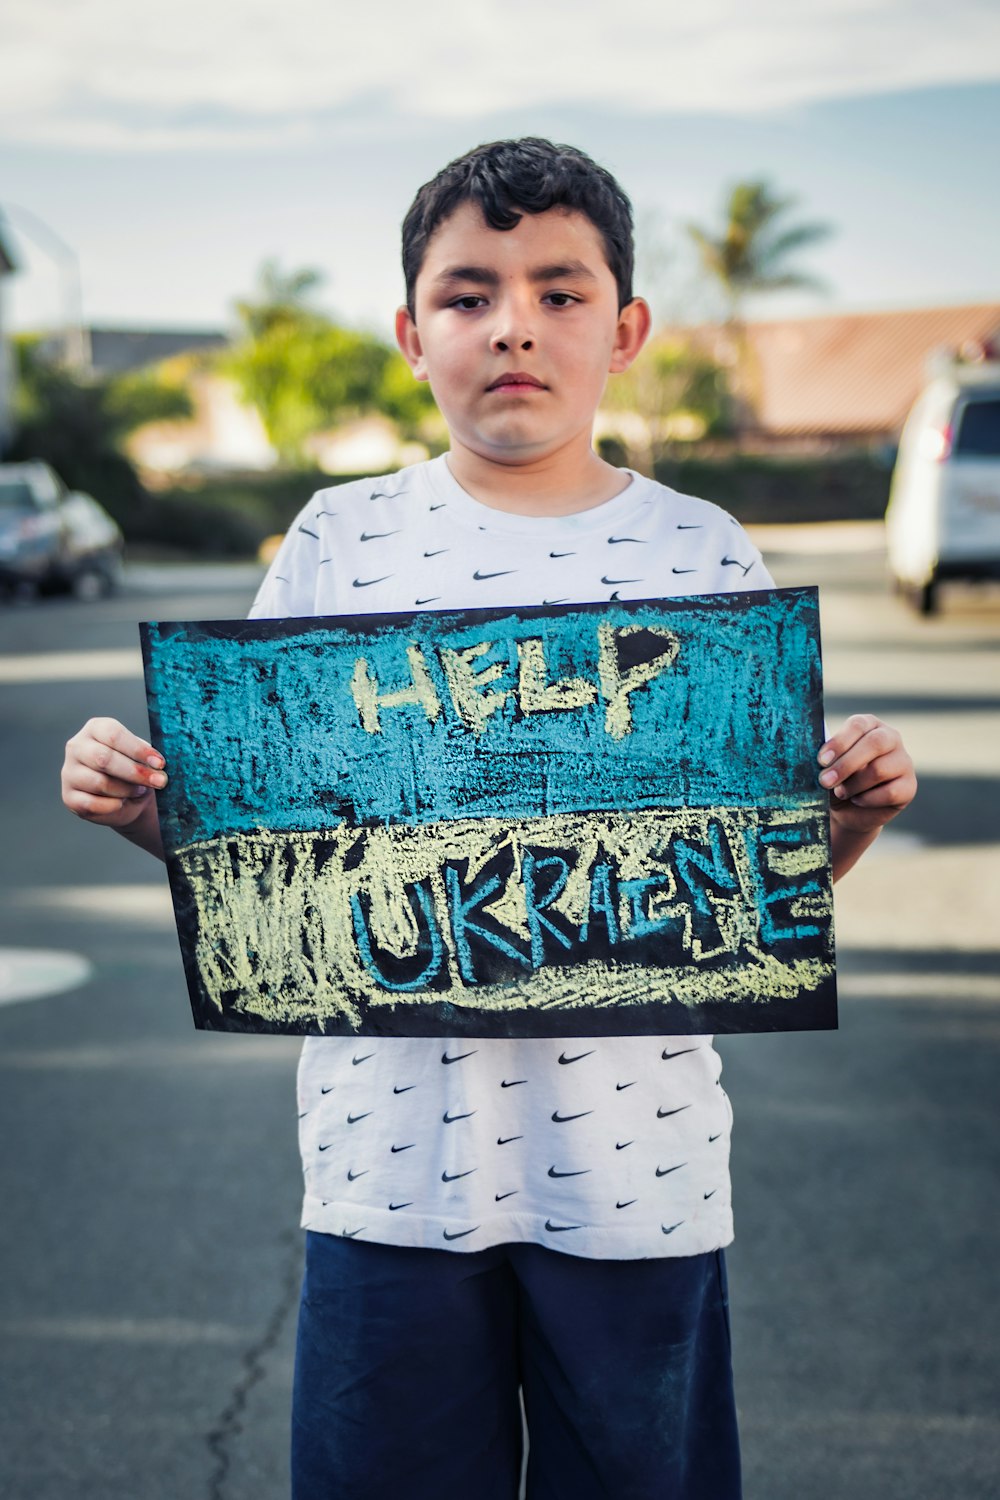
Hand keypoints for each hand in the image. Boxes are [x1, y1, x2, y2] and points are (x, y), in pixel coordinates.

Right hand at [61, 717, 166, 841]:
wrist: (127, 799)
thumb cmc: (134, 772)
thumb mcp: (142, 759)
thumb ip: (147, 758)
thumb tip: (157, 766)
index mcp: (95, 729)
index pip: (114, 735)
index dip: (138, 750)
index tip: (160, 763)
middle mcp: (77, 747)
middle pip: (104, 758)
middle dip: (135, 772)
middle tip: (158, 781)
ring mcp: (69, 772)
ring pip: (99, 782)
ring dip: (126, 790)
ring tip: (138, 791)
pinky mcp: (69, 796)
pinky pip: (91, 803)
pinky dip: (112, 805)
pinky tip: (121, 803)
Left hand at [818, 713, 916, 837]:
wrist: (848, 810)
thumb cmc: (835, 780)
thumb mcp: (827, 766)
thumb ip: (826, 759)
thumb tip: (819, 760)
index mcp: (869, 725)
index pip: (858, 725)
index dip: (839, 742)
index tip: (821, 761)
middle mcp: (891, 738)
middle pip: (874, 743)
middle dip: (846, 764)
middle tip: (825, 781)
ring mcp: (904, 762)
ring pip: (879, 770)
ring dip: (853, 785)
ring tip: (841, 792)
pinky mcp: (909, 786)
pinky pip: (890, 792)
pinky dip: (867, 800)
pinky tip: (858, 800)